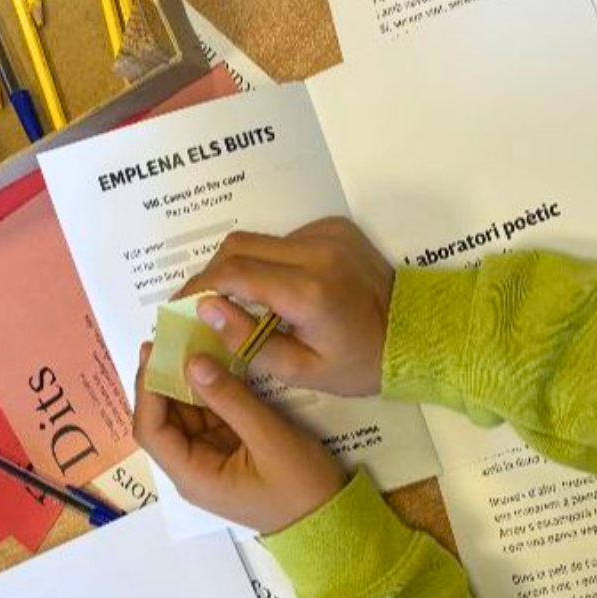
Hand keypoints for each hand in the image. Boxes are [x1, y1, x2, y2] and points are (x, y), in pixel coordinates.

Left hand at [133, 343, 347, 534]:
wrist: (333, 520)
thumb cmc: (301, 486)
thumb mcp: (269, 437)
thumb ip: (230, 399)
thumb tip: (194, 362)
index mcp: (194, 475)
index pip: (152, 430)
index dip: (147, 389)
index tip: (154, 350)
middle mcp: (193, 469)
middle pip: (163, 421)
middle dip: (163, 380)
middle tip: (169, 337)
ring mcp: (210, 460)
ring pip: (186, 416)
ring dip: (186, 382)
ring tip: (190, 341)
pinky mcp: (228, 452)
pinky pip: (209, 418)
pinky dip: (209, 391)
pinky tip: (214, 363)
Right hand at [184, 217, 394, 396]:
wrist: (416, 333)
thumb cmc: (360, 362)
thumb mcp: (301, 370)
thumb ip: (248, 340)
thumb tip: (205, 310)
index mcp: (307, 291)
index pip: (233, 274)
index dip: (198, 287)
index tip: (180, 305)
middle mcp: (315, 251)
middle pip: (238, 246)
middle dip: (212, 274)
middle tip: (201, 302)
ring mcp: (326, 233)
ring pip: (259, 240)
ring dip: (242, 267)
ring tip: (242, 301)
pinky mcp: (334, 227)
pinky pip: (285, 238)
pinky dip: (271, 261)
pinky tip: (282, 289)